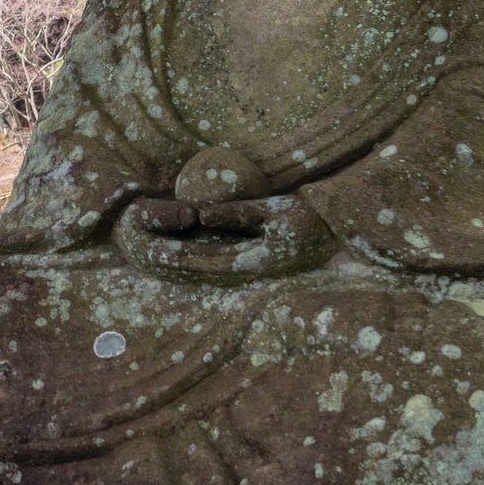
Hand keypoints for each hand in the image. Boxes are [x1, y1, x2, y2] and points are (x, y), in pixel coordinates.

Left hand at [114, 194, 334, 281]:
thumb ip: (236, 213)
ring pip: (209, 273)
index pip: (206, 260)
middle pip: (203, 271)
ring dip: (182, 268)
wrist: (337, 237)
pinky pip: (220, 269)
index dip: (179, 255)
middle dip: (174, 264)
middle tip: (146, 256)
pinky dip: (198, 266)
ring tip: (154, 259)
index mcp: (254, 261)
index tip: (156, 249)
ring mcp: (253, 273)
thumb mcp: (274, 210)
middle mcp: (250, 273)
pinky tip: (182, 260)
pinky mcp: (255, 268)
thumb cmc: (310, 219)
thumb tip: (202, 214)